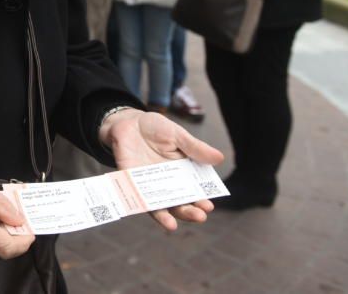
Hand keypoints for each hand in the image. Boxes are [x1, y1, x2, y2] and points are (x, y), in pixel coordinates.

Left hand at [98, 109, 223, 229]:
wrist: (127, 122)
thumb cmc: (155, 128)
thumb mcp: (177, 135)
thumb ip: (195, 148)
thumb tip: (219, 158)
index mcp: (182, 173)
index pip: (195, 192)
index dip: (202, 200)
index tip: (209, 206)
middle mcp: (167, 184)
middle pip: (179, 203)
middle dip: (189, 212)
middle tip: (200, 216)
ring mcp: (149, 185)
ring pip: (159, 206)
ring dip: (165, 217)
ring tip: (172, 226)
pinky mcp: (131, 183)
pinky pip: (136, 198)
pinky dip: (141, 206)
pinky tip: (145, 212)